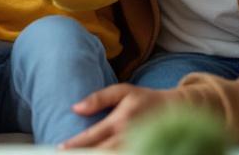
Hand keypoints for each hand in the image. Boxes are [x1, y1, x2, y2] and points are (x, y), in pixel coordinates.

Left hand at [62, 84, 179, 148]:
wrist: (177, 110)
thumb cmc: (146, 99)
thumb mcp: (122, 91)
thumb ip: (98, 98)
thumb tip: (75, 108)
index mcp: (120, 119)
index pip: (93, 136)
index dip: (75, 144)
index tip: (61, 148)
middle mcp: (128, 136)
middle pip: (101, 152)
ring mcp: (138, 146)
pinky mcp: (145, 151)